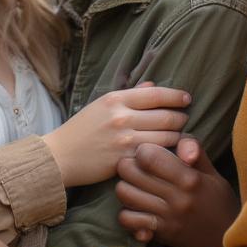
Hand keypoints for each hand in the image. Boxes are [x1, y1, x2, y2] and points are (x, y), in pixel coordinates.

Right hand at [44, 85, 189, 187]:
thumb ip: (130, 95)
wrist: (60, 156)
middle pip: (167, 116)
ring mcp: (124, 140)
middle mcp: (122, 117)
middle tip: (184, 120)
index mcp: (116, 99)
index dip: (176, 96)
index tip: (186, 99)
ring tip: (179, 136)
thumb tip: (153, 86)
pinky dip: (167, 154)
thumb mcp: (101, 105)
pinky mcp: (126, 160)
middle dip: (181, 118)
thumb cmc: (81, 129)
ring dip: (178, 137)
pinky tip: (169, 153)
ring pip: (167, 137)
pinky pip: (156, 156)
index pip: (156, 94)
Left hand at [116, 136, 239, 246]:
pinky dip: (128, 213)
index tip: (148, 154)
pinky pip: (128, 220)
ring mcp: (167, 218)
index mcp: (189, 179)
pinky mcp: (160, 234)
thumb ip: (194, 148)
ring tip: (136, 186)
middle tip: (137, 168)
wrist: (228, 238)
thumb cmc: (218, 200)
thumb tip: (177, 135)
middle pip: (129, 172)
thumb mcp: (212, 172)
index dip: (143, 150)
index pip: (148, 156)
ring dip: (126, 187)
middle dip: (129, 165)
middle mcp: (177, 199)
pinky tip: (138, 208)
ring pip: (124, 194)